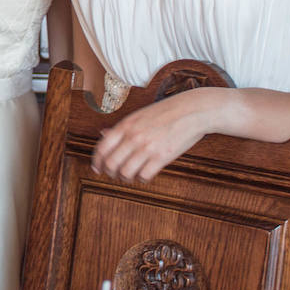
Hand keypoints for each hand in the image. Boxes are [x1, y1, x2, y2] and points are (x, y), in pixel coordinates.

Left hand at [92, 86, 229, 181]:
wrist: (192, 110)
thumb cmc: (165, 112)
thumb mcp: (139, 115)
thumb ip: (121, 127)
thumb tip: (103, 134)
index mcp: (126, 125)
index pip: (102, 148)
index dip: (96, 162)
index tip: (97, 169)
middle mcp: (133, 136)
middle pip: (111, 164)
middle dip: (110, 173)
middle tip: (115, 175)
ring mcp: (147, 147)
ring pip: (126, 173)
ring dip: (126, 178)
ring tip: (130, 176)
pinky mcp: (162, 157)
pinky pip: (144, 176)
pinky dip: (141, 179)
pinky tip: (144, 174)